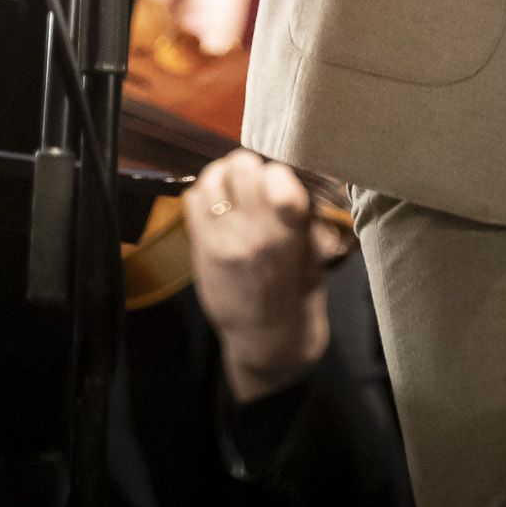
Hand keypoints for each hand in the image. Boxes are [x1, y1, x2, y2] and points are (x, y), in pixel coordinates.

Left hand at [187, 149, 333, 402]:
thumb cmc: (298, 294)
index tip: (281, 182)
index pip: (278, 176)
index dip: (279, 173)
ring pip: (212, 177)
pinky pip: (192, 198)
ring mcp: (221, 240)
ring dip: (224, 176)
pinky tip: (217, 204)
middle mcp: (252, 234)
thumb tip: (289, 177)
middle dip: (251, 168)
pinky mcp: (200, 248)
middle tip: (255, 180)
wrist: (267, 339)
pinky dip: (204, 193)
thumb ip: (302, 215)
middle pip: (242, 167)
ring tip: (234, 188)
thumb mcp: (313, 252)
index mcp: (288, 235)